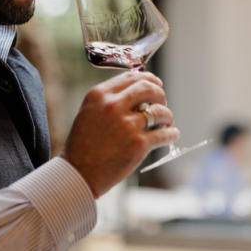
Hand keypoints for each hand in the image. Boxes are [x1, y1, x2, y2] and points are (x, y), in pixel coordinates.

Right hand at [61, 71, 179, 196]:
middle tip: (163, 102)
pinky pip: (164, 134)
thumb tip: (137, 91)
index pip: (131, 77)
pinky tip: (172, 135)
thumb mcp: (89, 112)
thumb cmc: (83, 145)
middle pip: (148, 88)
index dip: (149, 79)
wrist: (78, 174)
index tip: (156, 84)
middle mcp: (113, 106)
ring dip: (167, 116)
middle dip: (160, 94)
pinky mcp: (138, 144)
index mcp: (99, 95)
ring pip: (159, 112)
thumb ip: (109, 100)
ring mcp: (127, 125)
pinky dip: (171, 134)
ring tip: (167, 122)